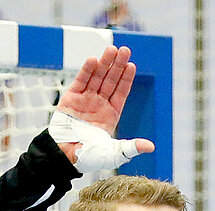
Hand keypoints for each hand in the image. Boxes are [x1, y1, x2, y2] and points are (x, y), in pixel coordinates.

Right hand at [55, 45, 154, 163]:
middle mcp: (99, 104)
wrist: (64, 156)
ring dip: (104, 63)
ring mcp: (86, 99)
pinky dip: (87, 71)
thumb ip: (131, 148)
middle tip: (125, 50)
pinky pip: (81, 81)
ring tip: (111, 49)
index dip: (126, 79)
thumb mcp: (114, 154)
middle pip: (110, 81)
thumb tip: (150, 147)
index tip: (131, 66)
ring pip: (97, 77)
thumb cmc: (89, 157)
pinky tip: (94, 60)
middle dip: (117, 66)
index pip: (121, 93)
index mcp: (111, 115)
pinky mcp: (71, 98)